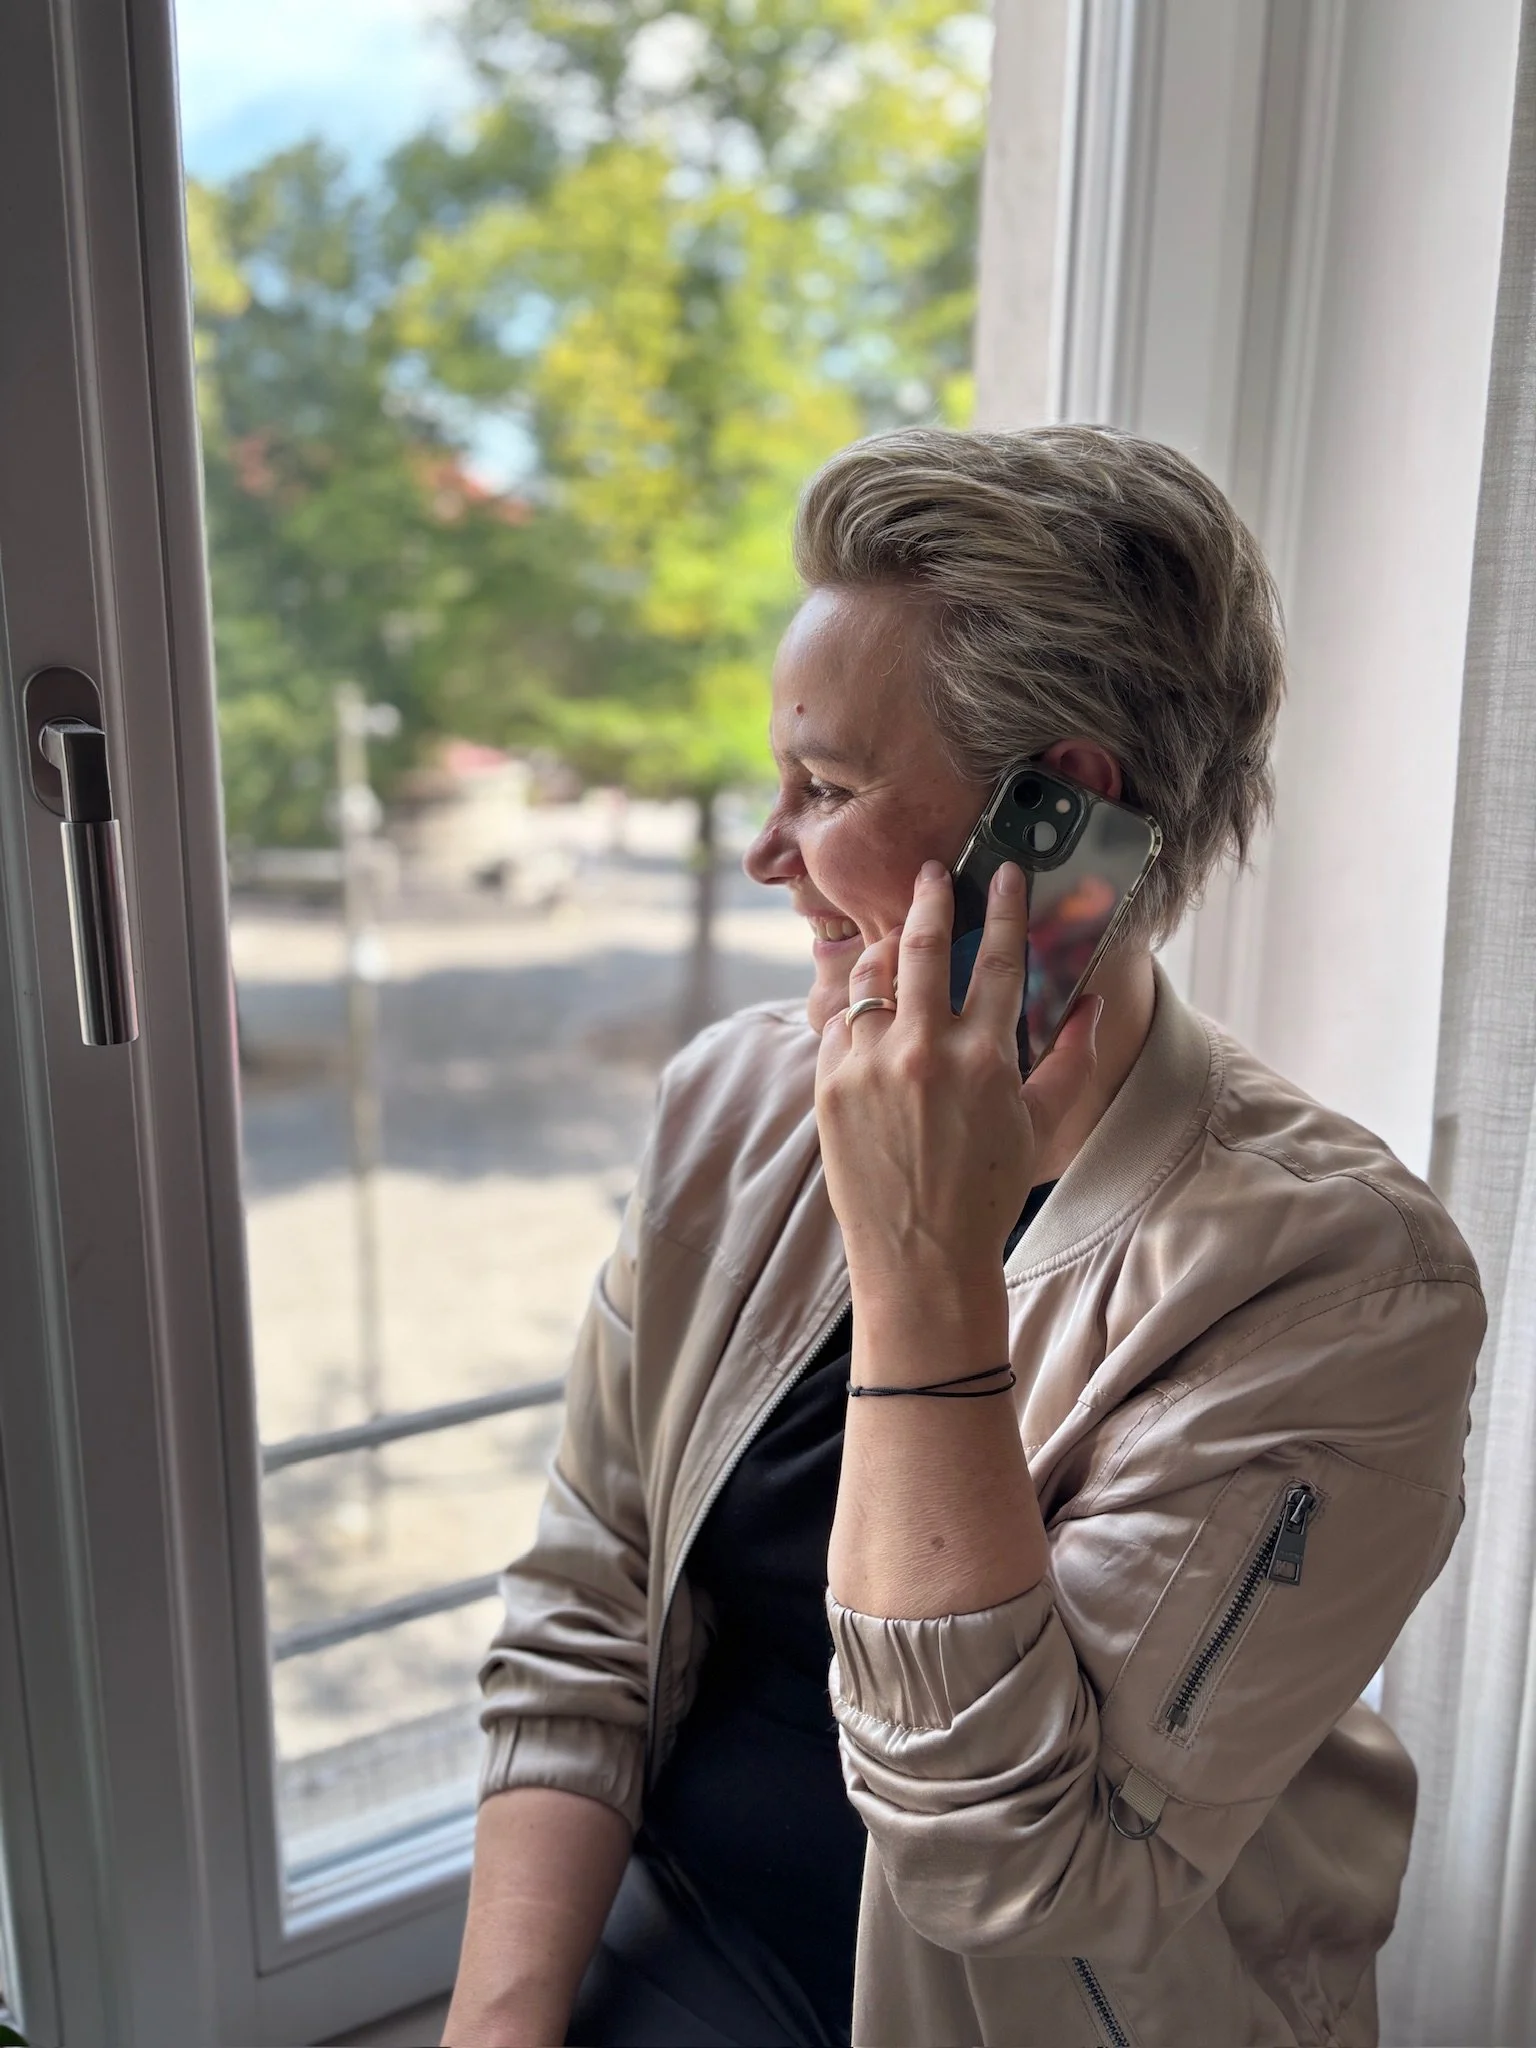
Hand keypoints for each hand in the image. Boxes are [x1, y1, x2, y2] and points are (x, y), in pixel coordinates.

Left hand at [816, 858, 1100, 1297]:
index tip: (1004, 874)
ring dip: (881, 952)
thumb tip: (1093, 1004)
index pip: (998, 959)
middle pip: (922, 946)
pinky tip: (864, 1012)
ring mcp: (868, 1067)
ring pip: (869, 978)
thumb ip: (1071, 1059)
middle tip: (931, 874)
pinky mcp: (829, 1087)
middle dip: (929, 899)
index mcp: (983, 1058)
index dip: (1004, 909)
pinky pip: (837, 1024)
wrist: (919, 1258)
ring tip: (891, 944)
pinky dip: (852, 1011)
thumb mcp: (1041, 1126)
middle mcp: (923, 1052)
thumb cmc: (986, 1193)